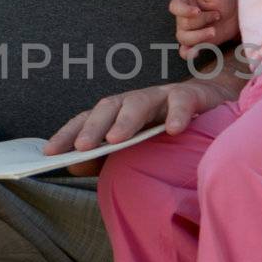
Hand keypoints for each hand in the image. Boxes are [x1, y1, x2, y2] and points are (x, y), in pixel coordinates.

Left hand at [43, 79, 223, 175]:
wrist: (212, 108)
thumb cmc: (166, 131)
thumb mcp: (134, 147)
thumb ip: (104, 157)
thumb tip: (73, 166)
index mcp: (118, 114)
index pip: (87, 120)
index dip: (67, 133)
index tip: (49, 152)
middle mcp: (136, 101)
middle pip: (109, 106)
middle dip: (93, 127)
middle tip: (82, 148)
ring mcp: (162, 96)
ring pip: (139, 102)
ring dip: (126, 120)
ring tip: (116, 140)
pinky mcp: (191, 96)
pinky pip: (182, 102)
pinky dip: (177, 114)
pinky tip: (173, 130)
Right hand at [170, 0, 239, 57]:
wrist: (235, 16)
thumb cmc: (222, 1)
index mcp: (184, 2)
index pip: (175, 7)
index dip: (184, 11)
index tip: (197, 11)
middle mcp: (182, 18)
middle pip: (184, 24)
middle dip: (202, 21)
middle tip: (217, 14)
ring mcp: (187, 32)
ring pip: (184, 38)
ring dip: (199, 36)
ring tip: (213, 31)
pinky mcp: (195, 44)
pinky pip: (185, 52)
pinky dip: (188, 54)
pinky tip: (196, 53)